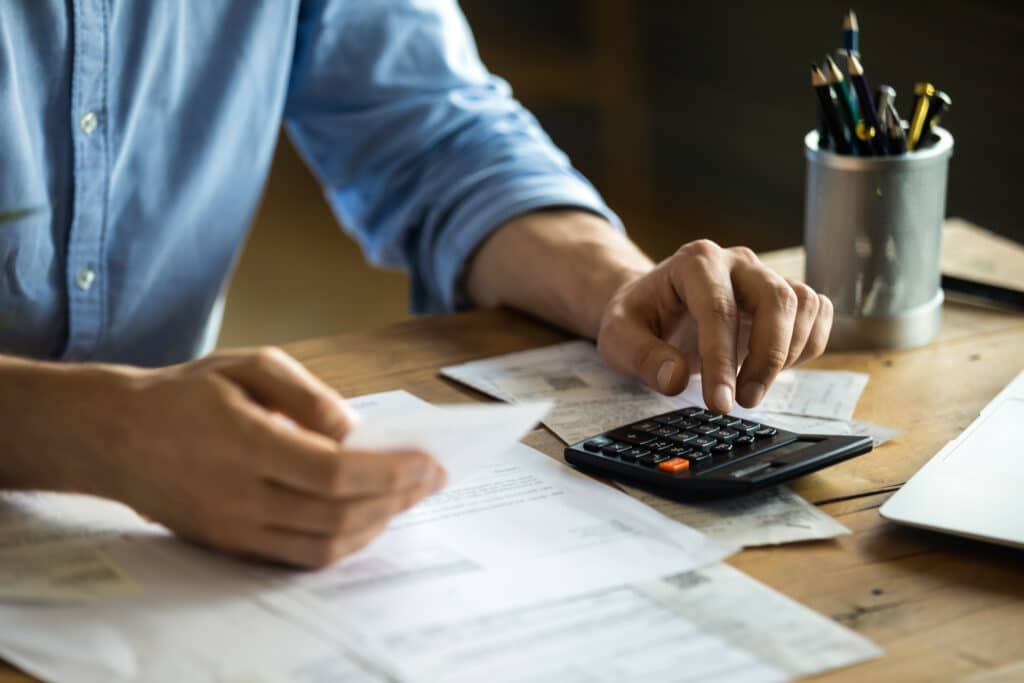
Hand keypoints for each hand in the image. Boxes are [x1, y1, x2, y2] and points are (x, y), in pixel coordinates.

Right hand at [87, 348, 444, 567]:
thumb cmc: (186, 393)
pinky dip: (343, 544)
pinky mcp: (231, 546)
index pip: (334, 473)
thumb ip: (307, 395)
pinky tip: (367, 519)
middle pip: (337, 514)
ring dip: (376, 525)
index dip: (390, 472)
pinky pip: (299, 558)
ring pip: (323, 545)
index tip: (429, 461)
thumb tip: (356, 430)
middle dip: (397, 498)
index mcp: (244, 443)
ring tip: (408, 497)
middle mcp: (239, 495)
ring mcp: (234, 528)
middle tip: (432, 479)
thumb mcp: (248, 366)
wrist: (116, 437)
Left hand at [596, 240, 832, 412]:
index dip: (722, 361)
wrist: (653, 305)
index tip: (720, 403)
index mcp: (695, 262)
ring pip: (803, 304)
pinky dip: (808, 345)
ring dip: (788, 355)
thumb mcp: (617, 337)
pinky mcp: (784, 295)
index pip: (719, 309)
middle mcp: (736, 261)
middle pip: (776, 300)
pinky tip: (775, 370)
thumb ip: (641, 356)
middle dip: (766, 359)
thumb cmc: (638, 318)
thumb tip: (674, 379)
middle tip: (743, 402)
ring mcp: (764, 275)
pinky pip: (817, 314)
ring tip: (752, 390)